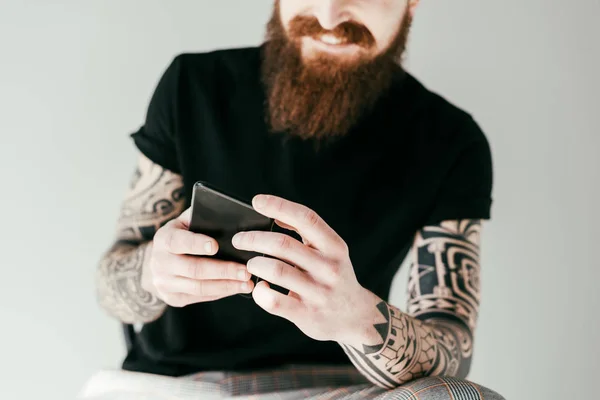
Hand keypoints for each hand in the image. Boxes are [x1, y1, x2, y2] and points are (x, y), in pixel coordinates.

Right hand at [144, 208, 253, 306]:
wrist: (160, 260)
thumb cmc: (182, 236)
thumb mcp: (185, 223)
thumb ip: (202, 219)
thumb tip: (232, 217)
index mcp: (163, 239)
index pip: (179, 242)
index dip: (197, 244)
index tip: (216, 246)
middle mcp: (160, 263)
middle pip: (194, 269)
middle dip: (223, 270)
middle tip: (246, 270)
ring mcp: (164, 283)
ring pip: (199, 287)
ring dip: (226, 286)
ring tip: (247, 283)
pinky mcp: (173, 298)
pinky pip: (200, 297)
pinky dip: (221, 293)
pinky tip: (236, 288)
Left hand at [231, 195, 373, 343]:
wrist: (355, 316)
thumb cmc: (333, 277)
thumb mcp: (331, 252)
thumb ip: (307, 233)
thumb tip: (276, 214)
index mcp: (334, 246)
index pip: (306, 218)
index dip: (279, 206)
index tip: (257, 201)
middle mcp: (328, 267)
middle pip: (282, 244)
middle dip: (253, 238)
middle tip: (239, 239)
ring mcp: (318, 292)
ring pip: (275, 271)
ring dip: (255, 264)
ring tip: (250, 264)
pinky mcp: (306, 314)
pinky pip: (273, 301)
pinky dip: (260, 292)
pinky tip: (260, 288)